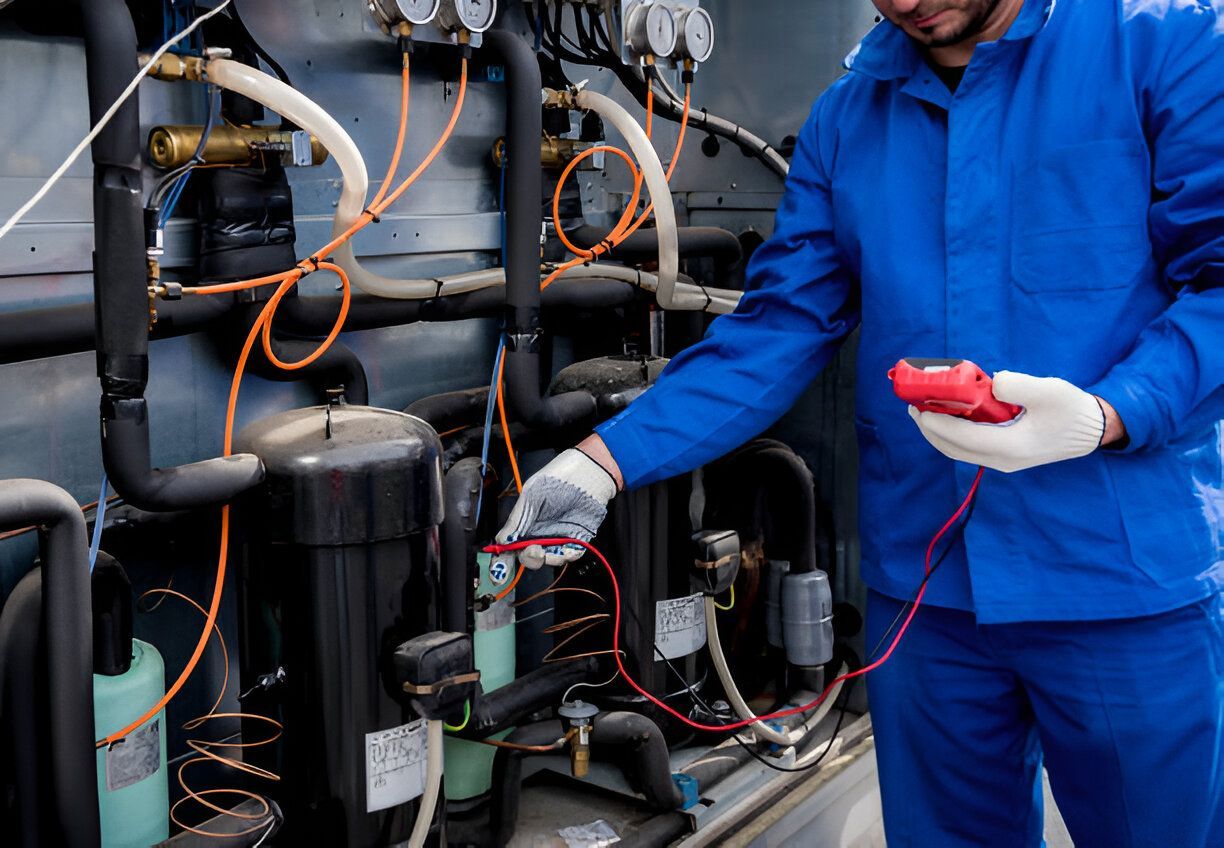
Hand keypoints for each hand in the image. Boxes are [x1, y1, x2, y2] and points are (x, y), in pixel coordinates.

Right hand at [495, 445, 619, 568]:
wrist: (589, 471)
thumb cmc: (557, 477)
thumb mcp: (531, 495)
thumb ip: (516, 520)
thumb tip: (502, 541)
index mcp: (525, 522)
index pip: (511, 546)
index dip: (504, 560)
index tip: (500, 572)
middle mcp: (540, 532)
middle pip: (530, 556)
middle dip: (529, 558)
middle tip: (533, 550)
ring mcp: (559, 536)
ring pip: (550, 559)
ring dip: (549, 558)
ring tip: (549, 548)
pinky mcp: (577, 538)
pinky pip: (571, 554)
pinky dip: (568, 554)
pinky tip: (568, 547)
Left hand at [909, 371, 1113, 472]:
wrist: (1092, 430)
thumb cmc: (1072, 409)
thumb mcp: (1050, 390)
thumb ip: (1020, 386)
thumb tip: (993, 382)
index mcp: (1013, 447)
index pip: (965, 439)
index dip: (940, 425)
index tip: (920, 410)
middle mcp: (1004, 460)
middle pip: (955, 449)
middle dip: (930, 429)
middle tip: (913, 407)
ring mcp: (1003, 461)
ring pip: (959, 451)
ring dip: (938, 433)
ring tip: (922, 412)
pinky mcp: (1004, 457)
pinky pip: (969, 449)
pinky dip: (952, 434)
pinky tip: (946, 416)